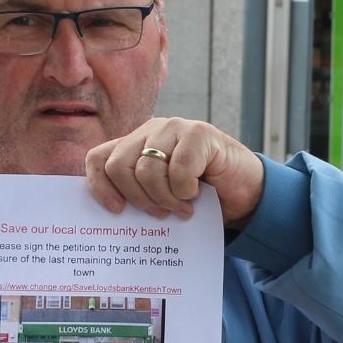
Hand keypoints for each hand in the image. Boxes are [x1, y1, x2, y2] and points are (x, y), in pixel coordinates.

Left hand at [86, 117, 264, 227]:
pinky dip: (186, 190)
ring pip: (147, 169)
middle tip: (160, 214)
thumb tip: (110, 214)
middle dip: (138, 198)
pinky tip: (197, 195)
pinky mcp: (199, 133)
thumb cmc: (200, 197)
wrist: (246, 192)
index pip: (97, 158)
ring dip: (165, 198)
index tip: (117, 211)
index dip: (100, 186)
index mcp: (135, 145)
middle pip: (118, 166)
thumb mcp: (160, 197)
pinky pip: (178, 169)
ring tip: (182, 208)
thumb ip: (136, 195)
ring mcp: (174, 128)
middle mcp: (150, 131)